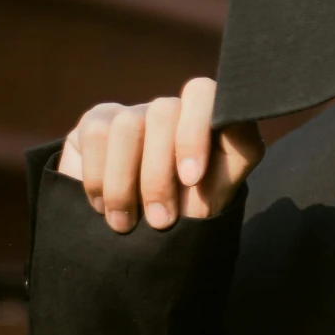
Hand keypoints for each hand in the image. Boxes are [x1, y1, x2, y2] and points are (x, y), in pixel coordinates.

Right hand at [58, 77, 263, 231]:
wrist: (143, 241)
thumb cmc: (189, 211)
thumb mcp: (221, 186)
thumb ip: (239, 150)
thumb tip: (237, 120)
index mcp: (206, 117)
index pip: (202, 92)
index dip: (194, 132)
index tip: (191, 179)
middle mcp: (170, 110)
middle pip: (163, 113)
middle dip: (159, 175)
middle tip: (160, 219)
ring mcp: (132, 114)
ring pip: (127, 126)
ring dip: (125, 183)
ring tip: (126, 222)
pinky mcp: (96, 123)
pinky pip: (96, 136)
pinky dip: (99, 178)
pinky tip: (104, 205)